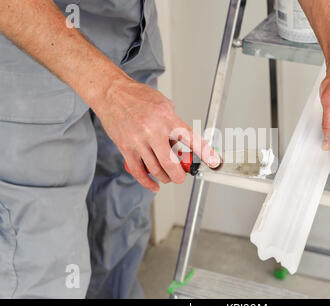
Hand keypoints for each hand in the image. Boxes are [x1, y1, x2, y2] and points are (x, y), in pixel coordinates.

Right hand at [94, 78, 219, 192]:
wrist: (112, 93)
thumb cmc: (138, 97)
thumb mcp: (164, 105)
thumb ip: (174, 125)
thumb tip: (183, 144)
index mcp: (167, 118)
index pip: (191, 139)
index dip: (205, 153)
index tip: (213, 162)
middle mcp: (153, 130)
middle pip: (172, 163)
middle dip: (180, 175)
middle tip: (183, 175)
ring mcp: (138, 141)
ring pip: (156, 170)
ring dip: (166, 177)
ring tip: (168, 176)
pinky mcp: (125, 148)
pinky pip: (138, 171)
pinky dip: (148, 182)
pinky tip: (154, 185)